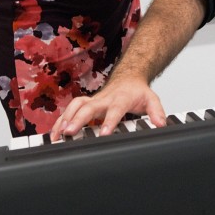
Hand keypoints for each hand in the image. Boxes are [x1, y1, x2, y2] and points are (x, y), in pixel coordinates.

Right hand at [50, 76, 166, 140]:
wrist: (128, 78)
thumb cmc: (137, 92)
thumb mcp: (151, 99)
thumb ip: (156, 112)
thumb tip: (161, 124)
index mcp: (120, 98)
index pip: (114, 110)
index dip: (108, 121)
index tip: (103, 133)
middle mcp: (104, 98)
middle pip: (88, 107)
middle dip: (78, 120)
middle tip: (69, 133)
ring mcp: (93, 100)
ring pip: (75, 106)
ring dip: (65, 119)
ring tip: (57, 136)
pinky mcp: (86, 104)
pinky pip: (70, 110)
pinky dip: (60, 120)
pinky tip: (53, 134)